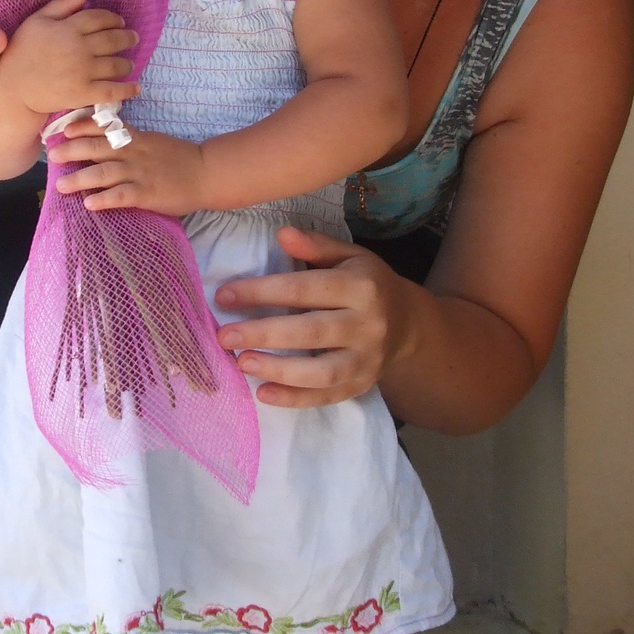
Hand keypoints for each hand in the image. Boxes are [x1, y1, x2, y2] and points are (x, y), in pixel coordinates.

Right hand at [0, 0, 139, 118]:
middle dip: (127, 38)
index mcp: (68, 28)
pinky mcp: (82, 93)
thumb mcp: (37, 20)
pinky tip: (136, 87)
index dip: (114, 19)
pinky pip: (111, 91)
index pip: (100, 18)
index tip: (120, 22)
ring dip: (127, 63)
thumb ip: (62, 5)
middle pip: (113, 39)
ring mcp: (82, 72)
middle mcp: (79, 48)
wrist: (11, 86)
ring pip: (116, 65)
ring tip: (129, 63)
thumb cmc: (21, 50)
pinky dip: (127, 89)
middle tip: (133, 39)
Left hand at [46, 124, 207, 215]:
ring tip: (61, 185)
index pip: (105, 128)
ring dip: (80, 178)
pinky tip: (89, 204)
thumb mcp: (153, 142)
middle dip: (72, 151)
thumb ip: (131, 141)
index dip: (82, 127)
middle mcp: (133, 153)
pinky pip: (122, 196)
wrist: (206, 173)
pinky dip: (104, 199)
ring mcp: (139, 173)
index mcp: (135, 139)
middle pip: (97, 149)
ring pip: (104, 173)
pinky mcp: (147, 193)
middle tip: (51, 155)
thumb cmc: (179, 159)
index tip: (64, 130)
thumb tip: (104, 144)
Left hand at [214, 228, 405, 407]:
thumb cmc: (367, 285)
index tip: (224, 296)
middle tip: (224, 336)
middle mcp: (367, 324)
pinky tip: (264, 394)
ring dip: (278, 369)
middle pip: (310, 331)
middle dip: (264, 334)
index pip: (305, 289)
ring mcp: (366, 360)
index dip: (263, 292)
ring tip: (242, 363)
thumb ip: (316, 246)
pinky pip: (326, 397)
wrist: (409, 325)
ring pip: (321, 371)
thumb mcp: (349, 256)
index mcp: (361, 286)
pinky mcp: (361, 386)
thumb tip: (281, 233)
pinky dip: (294, 399)